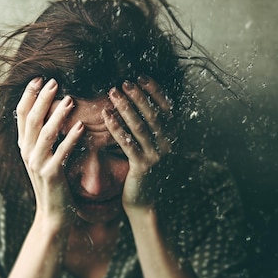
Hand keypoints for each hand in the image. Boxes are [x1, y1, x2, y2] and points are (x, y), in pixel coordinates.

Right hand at [16, 77, 83, 228]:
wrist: (53, 214)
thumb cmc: (53, 183)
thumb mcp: (43, 157)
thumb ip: (43, 137)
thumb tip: (50, 111)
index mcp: (24, 146)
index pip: (21, 114)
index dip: (29, 94)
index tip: (40, 78)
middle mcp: (27, 152)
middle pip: (31, 118)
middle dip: (43, 98)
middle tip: (55, 82)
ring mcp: (37, 164)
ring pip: (45, 133)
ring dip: (58, 114)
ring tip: (70, 99)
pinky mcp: (51, 175)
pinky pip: (61, 152)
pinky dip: (71, 138)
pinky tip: (81, 127)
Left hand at [103, 76, 173, 212]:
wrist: (144, 201)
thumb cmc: (142, 169)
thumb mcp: (150, 145)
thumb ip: (147, 125)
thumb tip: (135, 98)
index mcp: (171, 136)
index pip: (166, 107)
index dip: (155, 90)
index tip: (140, 76)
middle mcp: (167, 144)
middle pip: (153, 114)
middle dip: (138, 95)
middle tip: (123, 82)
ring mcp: (156, 156)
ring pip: (140, 127)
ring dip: (126, 107)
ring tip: (112, 92)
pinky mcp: (142, 166)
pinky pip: (128, 143)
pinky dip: (116, 127)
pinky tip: (106, 116)